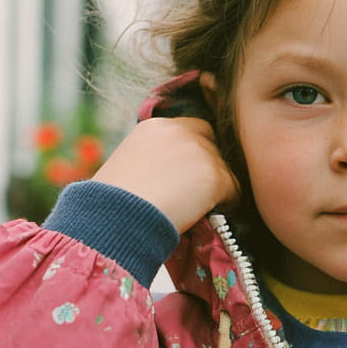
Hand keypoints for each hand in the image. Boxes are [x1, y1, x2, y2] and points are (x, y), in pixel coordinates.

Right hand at [91, 117, 239, 231]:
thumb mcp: (129, 166)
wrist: (114, 220)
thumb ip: (155, 158)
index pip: (190, 128)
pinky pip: (234, 190)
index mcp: (155, 127)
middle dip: (208, 163)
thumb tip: (175, 174)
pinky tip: (206, 215)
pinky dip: (226, 203)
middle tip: (196, 190)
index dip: (192, 151)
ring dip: (214, 186)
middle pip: (211, 142)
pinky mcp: (215, 175)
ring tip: (195, 207)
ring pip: (223, 167)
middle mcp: (179, 132)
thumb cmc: (112, 204)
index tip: (185, 173)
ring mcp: (200, 152)